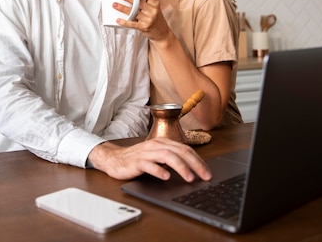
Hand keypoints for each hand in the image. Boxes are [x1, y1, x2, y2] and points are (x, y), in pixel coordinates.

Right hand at [88, 138, 211, 181]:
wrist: (114, 159)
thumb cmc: (137, 159)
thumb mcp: (157, 157)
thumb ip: (171, 160)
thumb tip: (192, 170)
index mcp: (163, 143)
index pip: (185, 149)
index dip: (198, 160)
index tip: (207, 172)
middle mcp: (155, 145)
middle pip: (179, 151)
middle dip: (195, 164)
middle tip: (205, 176)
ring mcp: (146, 153)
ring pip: (167, 156)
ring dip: (180, 167)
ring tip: (190, 177)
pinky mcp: (136, 162)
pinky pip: (148, 165)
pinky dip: (158, 170)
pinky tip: (166, 177)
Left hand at [114, 0, 172, 42]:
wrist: (162, 33)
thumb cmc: (156, 19)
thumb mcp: (154, 8)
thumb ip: (145, 2)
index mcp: (155, 3)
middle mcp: (153, 10)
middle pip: (138, 1)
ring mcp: (149, 19)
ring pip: (133, 12)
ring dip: (122, 8)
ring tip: (114, 4)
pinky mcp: (144, 27)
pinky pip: (132, 24)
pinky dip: (124, 22)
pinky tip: (118, 20)